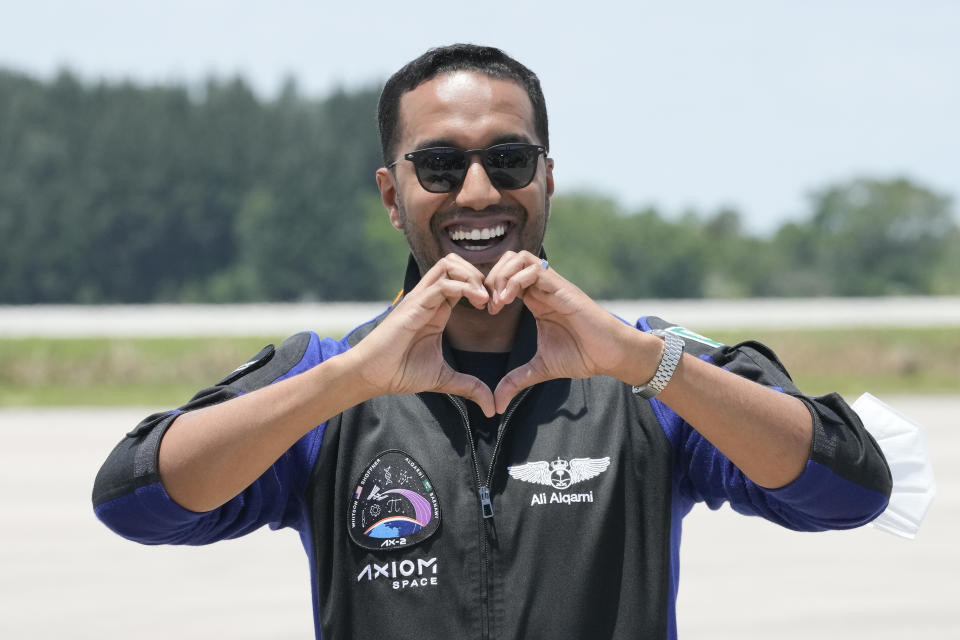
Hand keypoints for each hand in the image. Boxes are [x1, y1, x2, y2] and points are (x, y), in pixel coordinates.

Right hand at [348, 254, 496, 415]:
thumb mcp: (444, 378)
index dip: (482, 287)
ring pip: (450, 264)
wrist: (373, 375)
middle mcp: (429, 298)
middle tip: (494, 299)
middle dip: (480, 274)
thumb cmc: (401, 372)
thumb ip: (469, 386)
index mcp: (437, 309)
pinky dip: (465, 286)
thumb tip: (492, 407)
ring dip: (473, 276)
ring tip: (485, 299)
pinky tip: (478, 303)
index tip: (497, 308)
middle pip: (455, 262)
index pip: (461, 279)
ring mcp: (421, 298)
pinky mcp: (415, 304)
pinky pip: (443, 283)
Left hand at [484, 251, 659, 412]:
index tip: (484, 312)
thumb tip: (497, 405)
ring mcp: (553, 286)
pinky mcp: (562, 289)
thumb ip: (516, 381)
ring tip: (496, 303)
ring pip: (520, 259)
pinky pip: (535, 270)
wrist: (611, 355)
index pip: (506, 276)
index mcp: (536, 300)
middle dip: (491, 277)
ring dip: (501, 276)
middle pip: (509, 259)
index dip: (489, 288)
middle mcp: (543, 288)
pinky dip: (515, 281)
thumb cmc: (582, 356)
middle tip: (486, 305)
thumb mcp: (540, 368)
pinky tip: (507, 302)